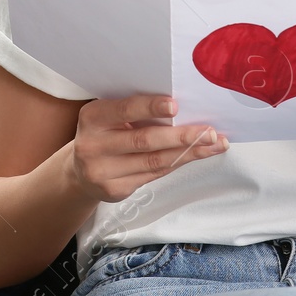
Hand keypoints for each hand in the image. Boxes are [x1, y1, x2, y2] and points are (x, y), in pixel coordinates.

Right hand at [68, 94, 227, 203]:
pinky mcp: (115, 190)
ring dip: (189, 152)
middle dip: (181, 136)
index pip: (124, 110)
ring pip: (154, 161)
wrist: (80, 170)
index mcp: (92, 118)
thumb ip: (133, 112)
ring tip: (214, 144)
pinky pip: (154, 175)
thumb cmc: (104, 133)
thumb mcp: (108, 116)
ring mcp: (102, 172)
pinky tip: (197, 155)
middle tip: (209, 132)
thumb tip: (180, 108)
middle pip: (144, 141)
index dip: (150, 107)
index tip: (175, 105)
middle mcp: (93, 145)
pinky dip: (179, 163)